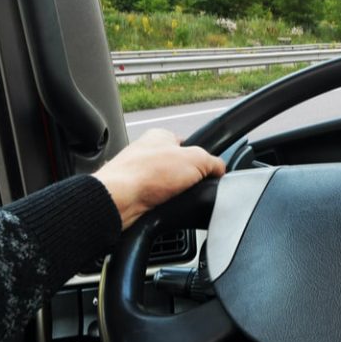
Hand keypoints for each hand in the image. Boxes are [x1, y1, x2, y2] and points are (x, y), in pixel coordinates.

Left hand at [93, 129, 225, 228]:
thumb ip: (215, 162)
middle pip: (182, 168)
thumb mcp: (197, 160)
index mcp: (161, 136)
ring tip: (176, 197)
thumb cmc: (147, 173)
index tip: (207, 170)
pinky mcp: (135, 194)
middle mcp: (148, 152)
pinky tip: (165, 205)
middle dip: (189, 179)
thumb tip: (221, 170)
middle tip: (192, 185)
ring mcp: (140, 173)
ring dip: (177, 194)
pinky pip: (160, 200)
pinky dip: (165, 205)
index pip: (190, 145)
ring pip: (171, 186)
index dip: (202, 158)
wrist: (119, 201)